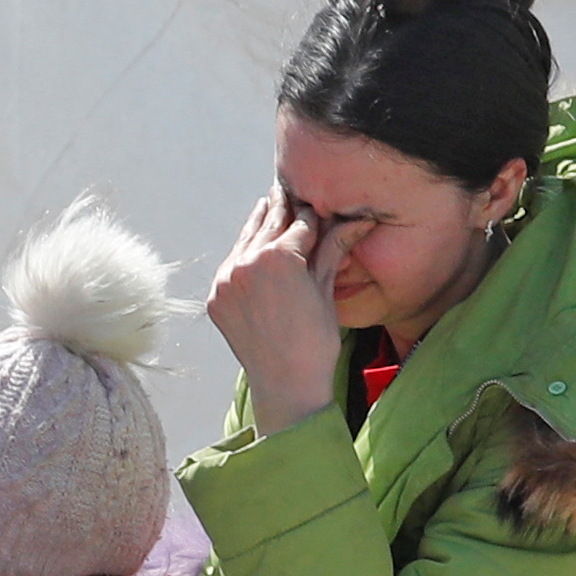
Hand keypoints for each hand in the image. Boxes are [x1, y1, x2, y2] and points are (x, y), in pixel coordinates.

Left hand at [205, 191, 345, 435]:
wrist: (286, 386)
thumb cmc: (315, 342)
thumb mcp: (326, 290)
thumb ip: (333, 249)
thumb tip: (359, 218)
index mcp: (278, 258)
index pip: (300, 223)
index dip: (312, 212)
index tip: (315, 198)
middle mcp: (246, 264)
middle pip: (268, 225)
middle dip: (281, 208)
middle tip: (285, 189)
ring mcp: (226, 281)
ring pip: (245, 241)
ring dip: (258, 225)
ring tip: (267, 206)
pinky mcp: (216, 298)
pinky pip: (231, 265)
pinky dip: (244, 254)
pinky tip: (253, 246)